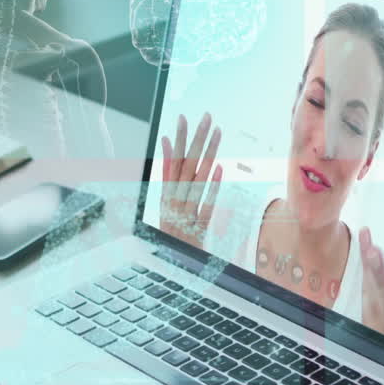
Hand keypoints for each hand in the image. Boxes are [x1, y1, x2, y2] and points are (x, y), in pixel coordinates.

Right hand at [158, 113, 222, 247]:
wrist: (173, 267)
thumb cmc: (171, 232)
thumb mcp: (165, 201)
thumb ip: (167, 172)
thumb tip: (167, 142)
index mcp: (165, 195)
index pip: (173, 161)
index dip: (178, 138)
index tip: (184, 118)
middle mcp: (174, 202)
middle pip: (187, 166)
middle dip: (197, 139)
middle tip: (207, 117)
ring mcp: (186, 214)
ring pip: (197, 180)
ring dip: (207, 155)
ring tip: (217, 133)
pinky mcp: (198, 228)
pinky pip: (205, 206)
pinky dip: (211, 188)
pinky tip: (218, 169)